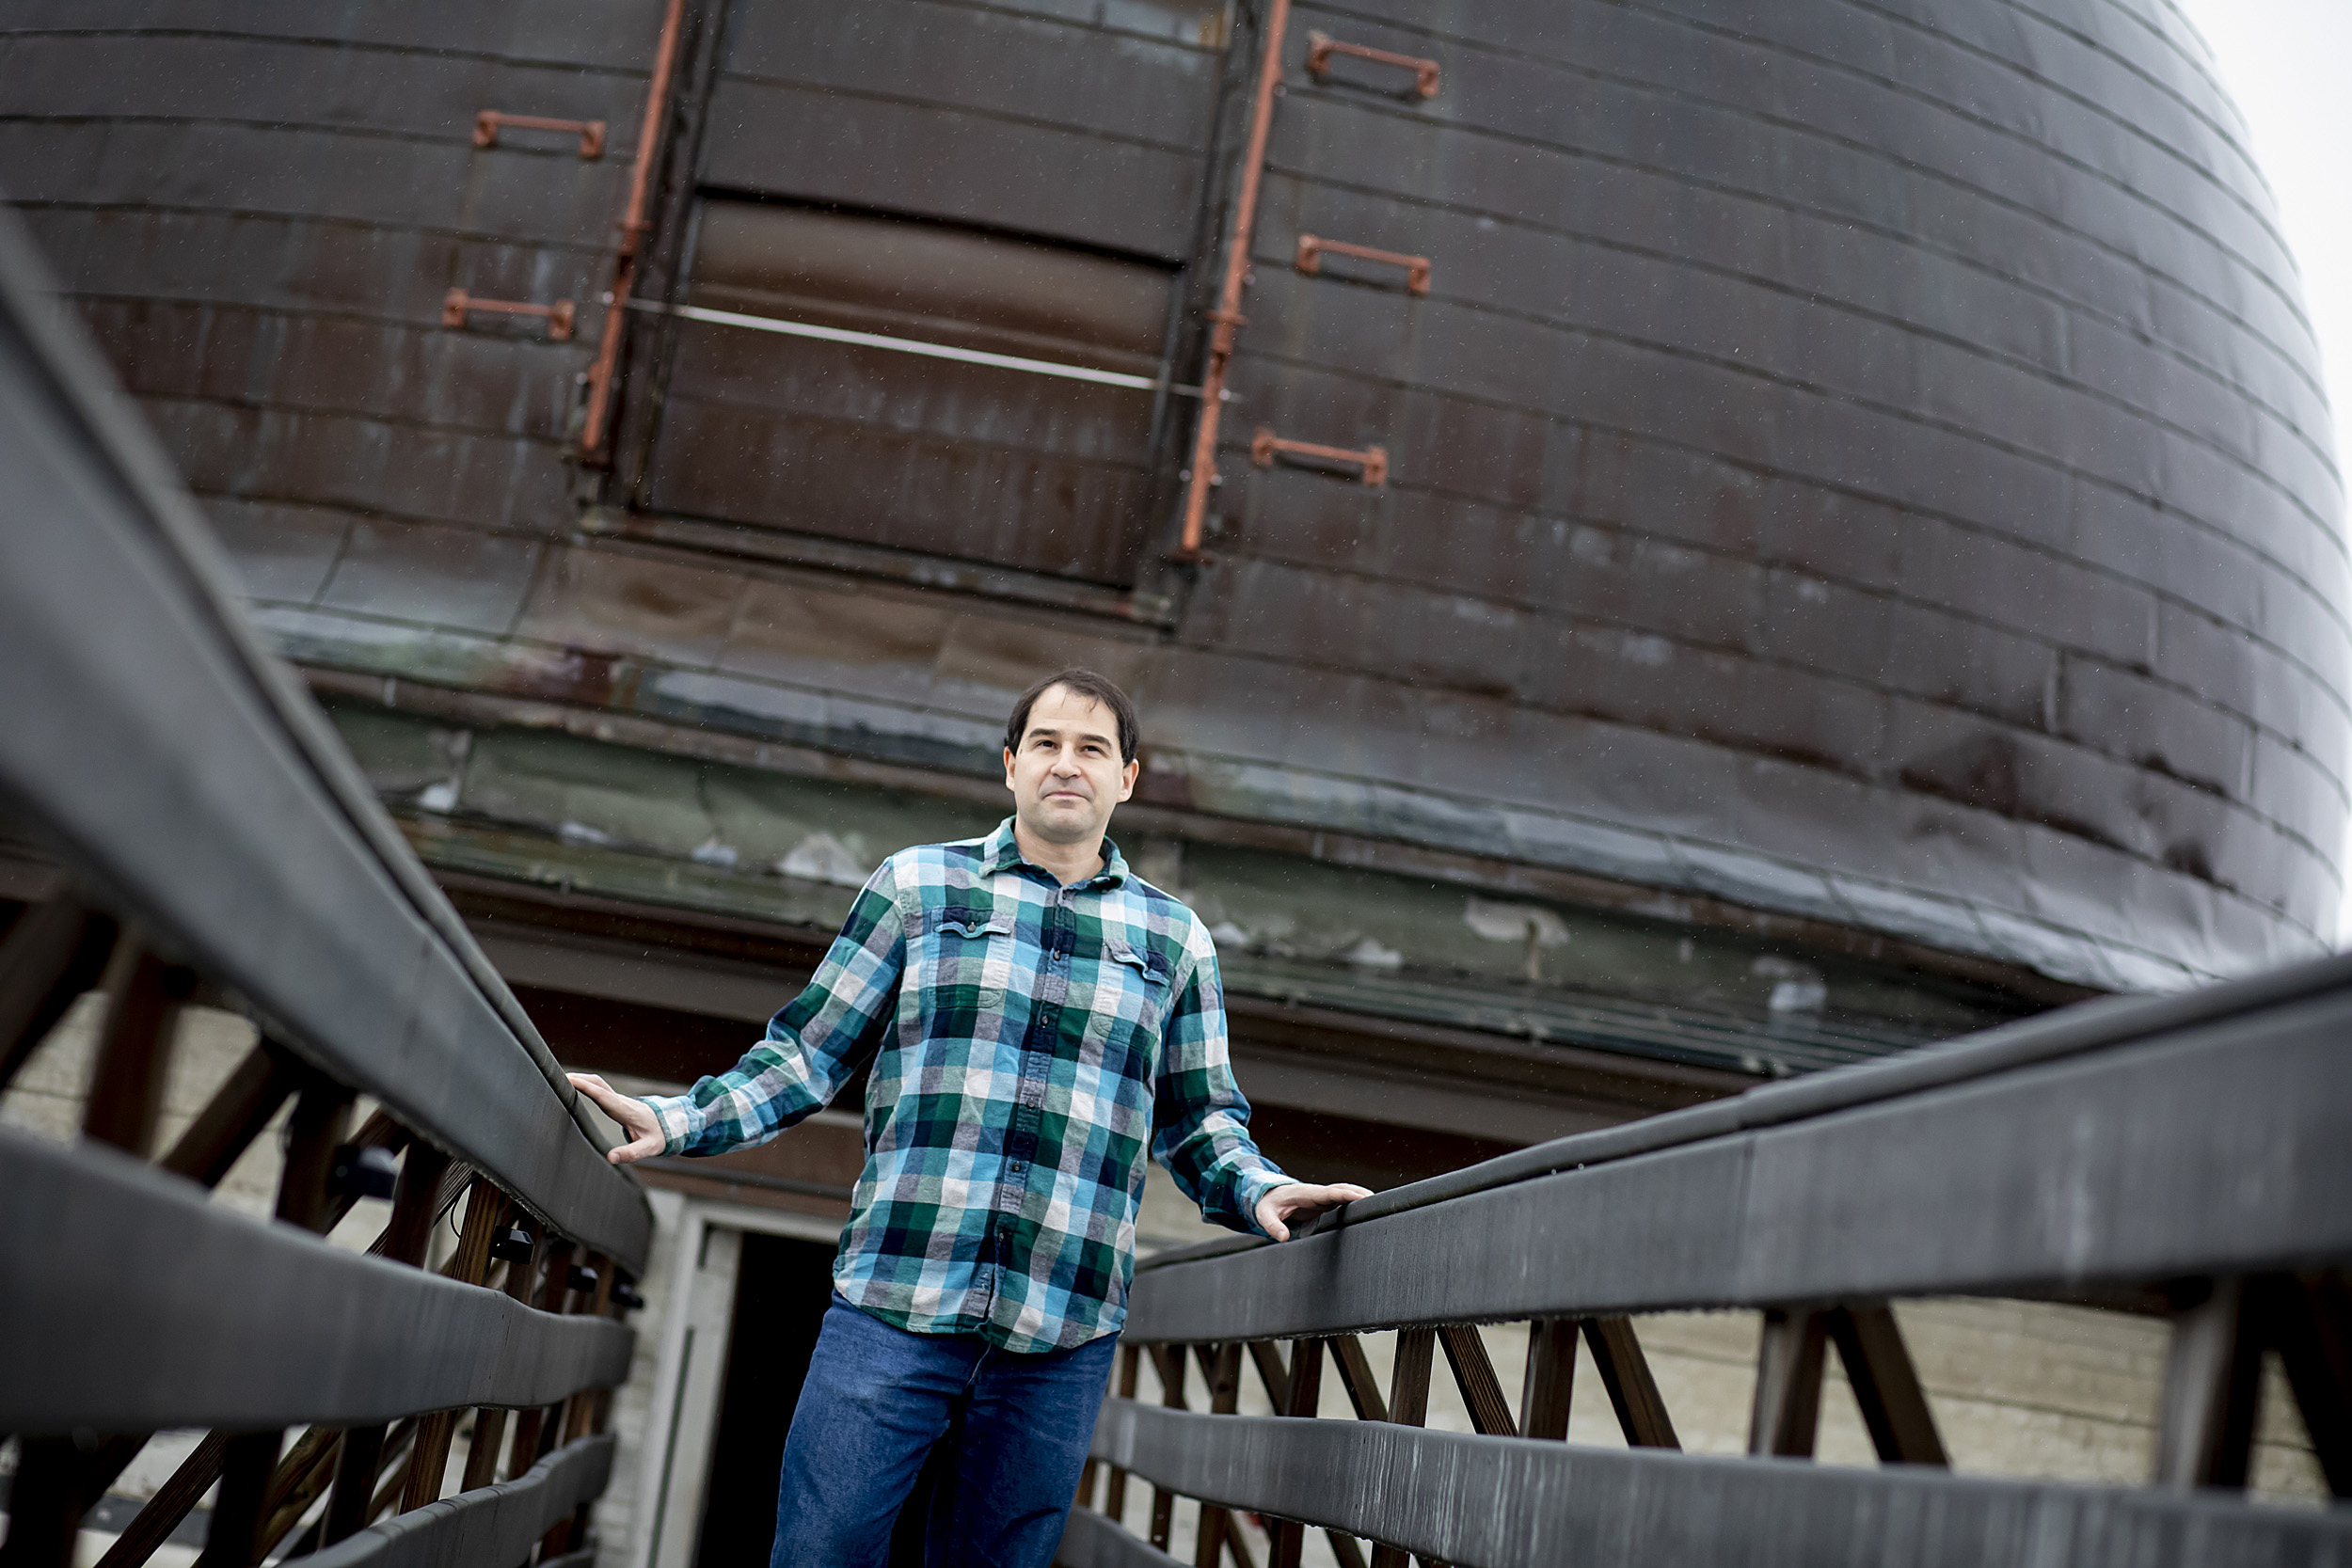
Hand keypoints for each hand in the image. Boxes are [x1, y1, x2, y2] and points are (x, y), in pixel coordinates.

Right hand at [569, 1073, 665, 1164]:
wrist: (670, 1125)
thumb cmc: (659, 1135)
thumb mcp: (648, 1148)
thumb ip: (630, 1153)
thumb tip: (611, 1158)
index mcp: (624, 1110)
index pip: (602, 1095)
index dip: (585, 1087)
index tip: (569, 1080)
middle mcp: (620, 1101)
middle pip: (597, 1083)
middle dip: (578, 1078)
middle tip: (557, 1076)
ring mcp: (619, 1099)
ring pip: (598, 1083)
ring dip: (581, 1079)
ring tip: (561, 1079)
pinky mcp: (617, 1101)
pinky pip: (600, 1088)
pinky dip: (587, 1084)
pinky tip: (577, 1086)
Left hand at [1254, 1181, 1372, 1241]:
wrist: (1265, 1196)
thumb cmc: (1266, 1205)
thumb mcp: (1264, 1215)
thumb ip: (1273, 1226)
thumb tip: (1283, 1237)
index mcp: (1306, 1193)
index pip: (1331, 1193)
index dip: (1348, 1195)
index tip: (1364, 1198)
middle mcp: (1317, 1193)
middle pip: (1344, 1190)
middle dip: (1361, 1194)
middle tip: (1379, 1203)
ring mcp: (1321, 1197)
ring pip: (1345, 1194)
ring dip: (1360, 1197)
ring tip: (1378, 1206)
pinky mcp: (1322, 1203)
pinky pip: (1341, 1201)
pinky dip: (1353, 1203)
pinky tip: (1364, 1212)